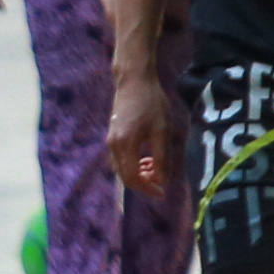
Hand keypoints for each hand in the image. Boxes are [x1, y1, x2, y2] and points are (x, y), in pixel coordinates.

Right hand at [105, 66, 177, 205]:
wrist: (133, 80)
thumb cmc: (151, 103)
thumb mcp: (162, 130)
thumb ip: (161, 157)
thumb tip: (161, 180)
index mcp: (126, 145)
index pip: (133, 178)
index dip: (148, 189)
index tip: (163, 193)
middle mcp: (114, 146)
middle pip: (125, 177)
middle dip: (144, 184)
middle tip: (162, 183)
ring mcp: (111, 141)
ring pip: (122, 169)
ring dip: (138, 174)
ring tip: (156, 167)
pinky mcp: (112, 136)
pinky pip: (120, 159)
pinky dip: (133, 165)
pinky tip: (146, 158)